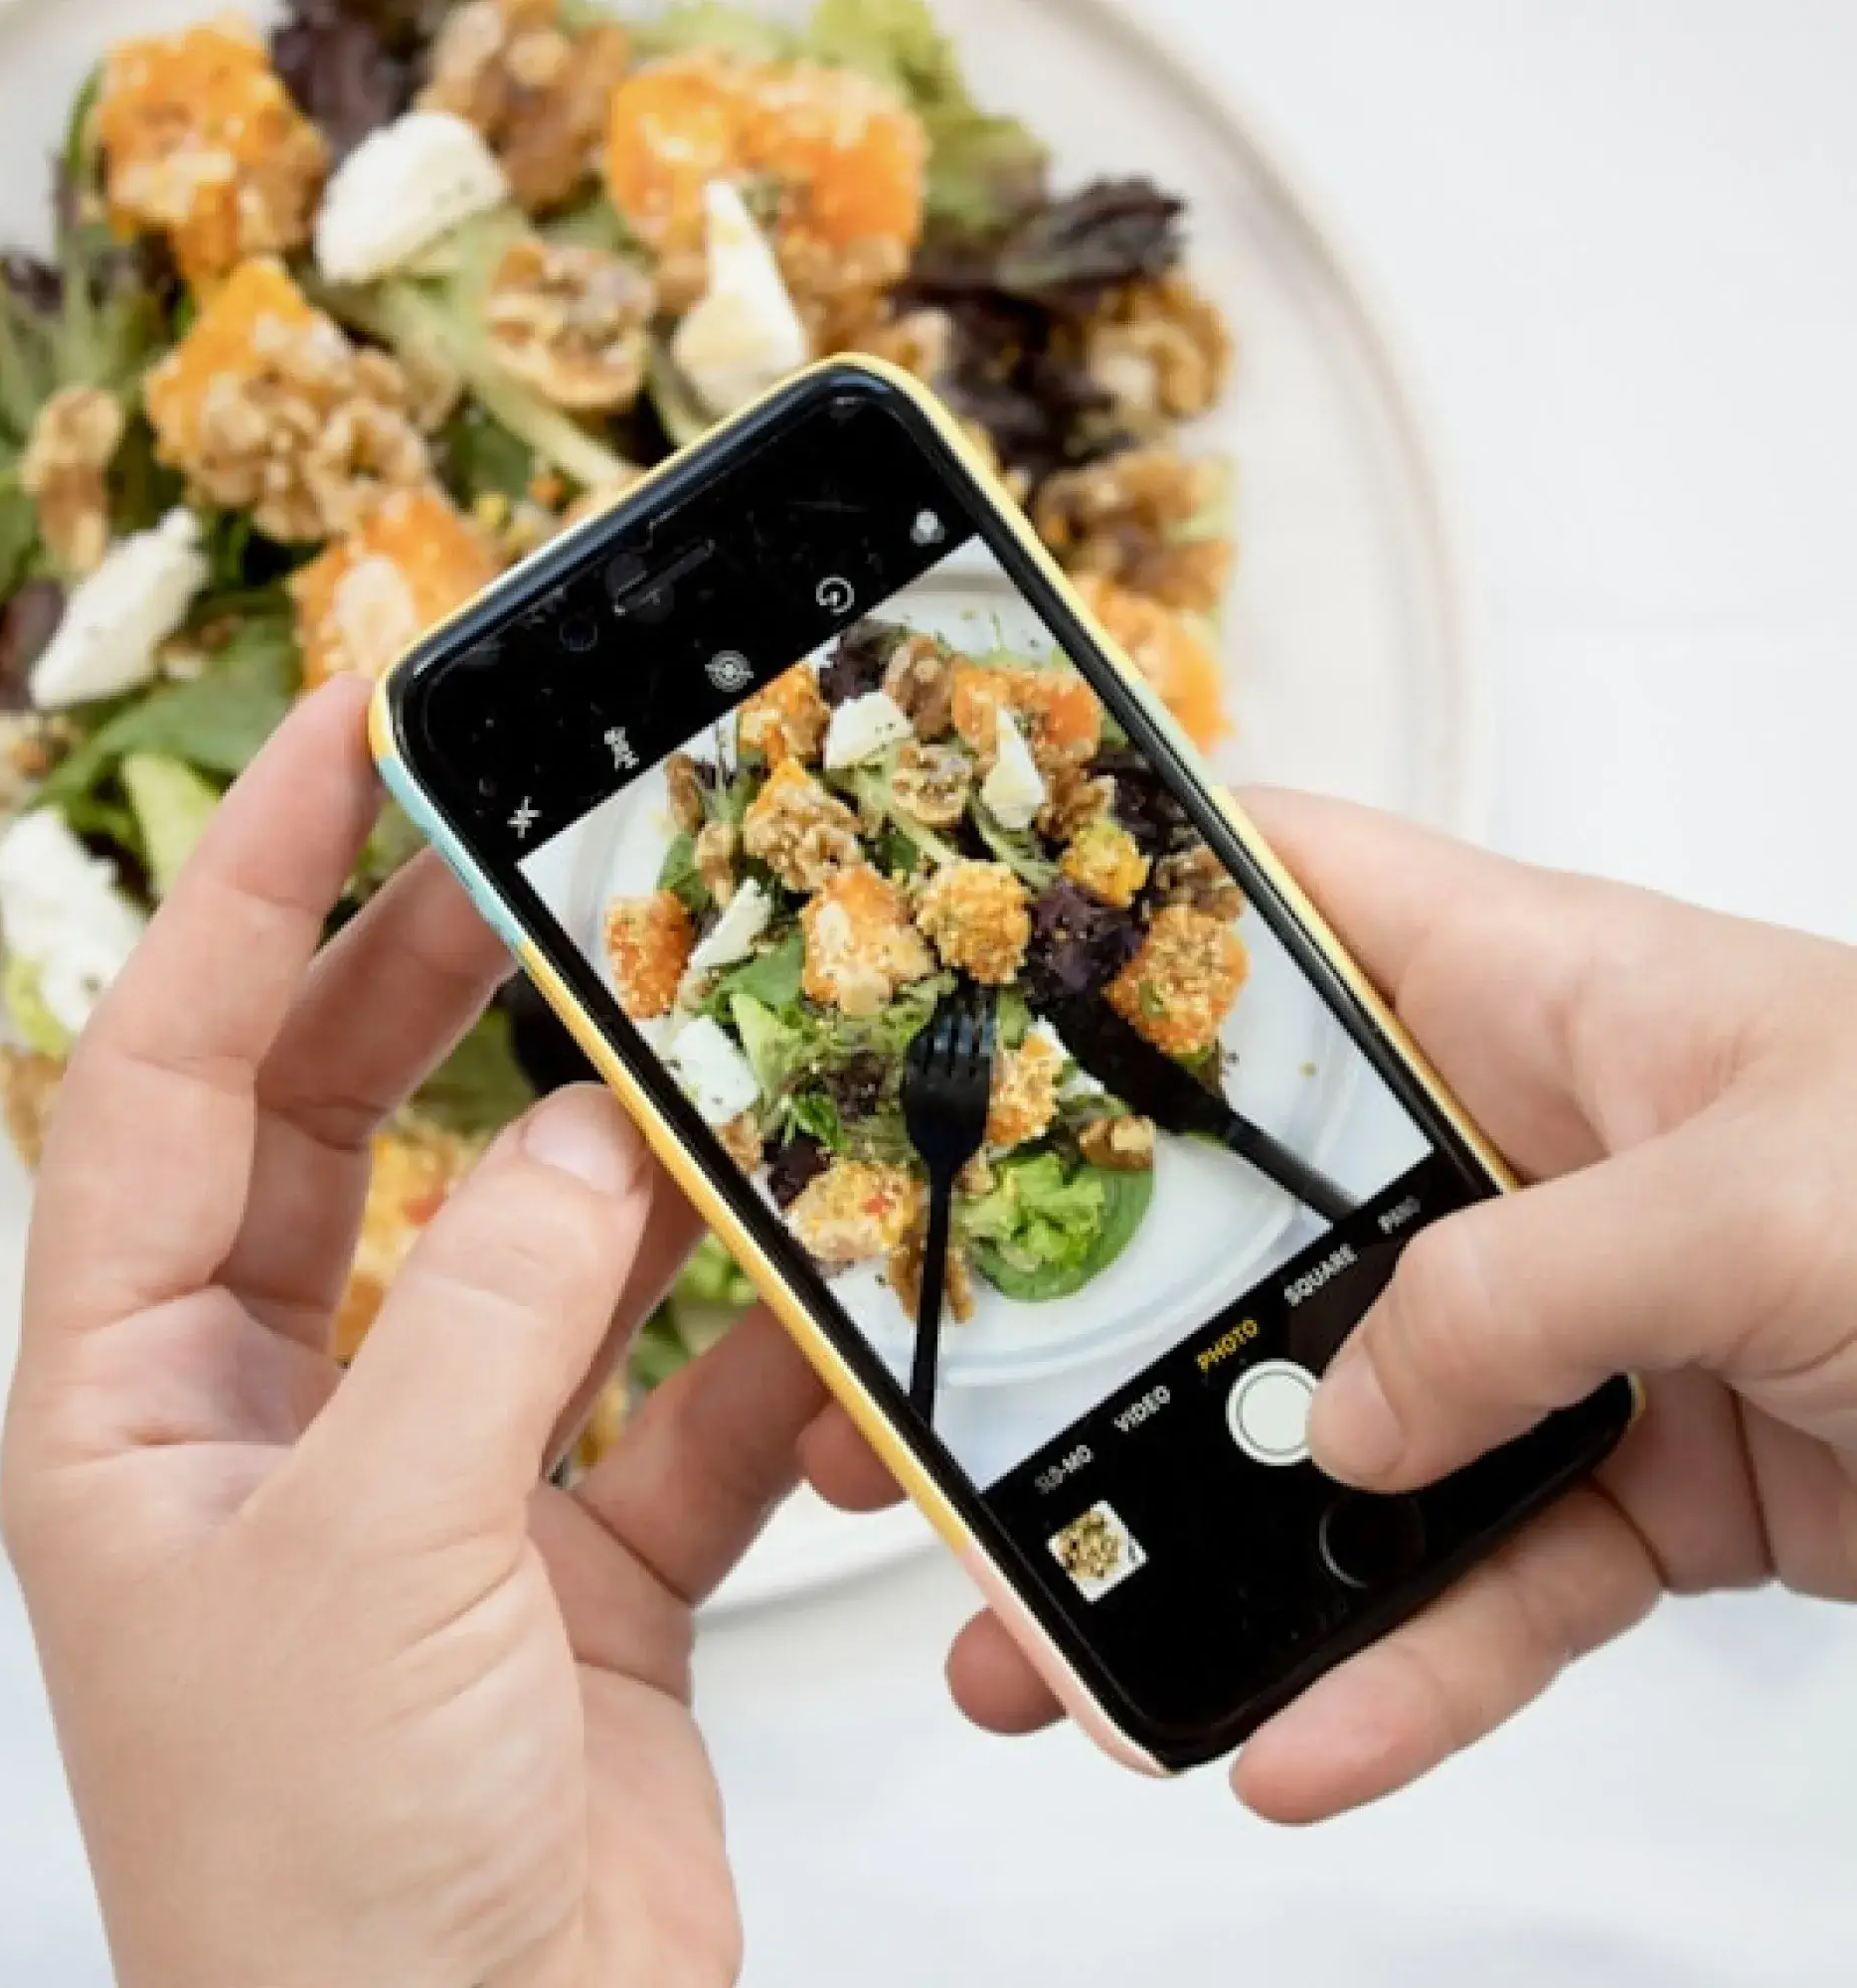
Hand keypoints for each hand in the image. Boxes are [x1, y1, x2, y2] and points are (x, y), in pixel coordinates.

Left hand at [0, 679, 830, 1987]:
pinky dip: (765, 1363)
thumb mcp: (377, 1560)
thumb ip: (491, 1318)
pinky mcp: (588, 1565)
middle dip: (440, 989)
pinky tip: (832, 1311)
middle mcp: (284, 1425)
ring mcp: (445, 1487)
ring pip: (546, 1262)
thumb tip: (586, 1138)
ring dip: (640, 1174)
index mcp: (143, 1405)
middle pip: (352, 1137)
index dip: (247, 896)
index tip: (349, 743)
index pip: (161, 1080)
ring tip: (724, 1057)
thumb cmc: (318, 1892)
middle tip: (545, 855)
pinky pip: (687, 1412)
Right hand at [798, 790, 1856, 1819]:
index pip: (1288, 900)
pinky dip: (1395, 1671)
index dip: (1127, 908)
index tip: (970, 981)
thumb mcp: (1771, 1202)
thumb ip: (1524, 1297)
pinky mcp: (1633, 1481)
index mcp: (1534, 993)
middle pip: (1256, 1222)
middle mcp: (1519, 1150)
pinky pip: (1477, 1585)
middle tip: (938, 1397)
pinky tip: (1297, 1745)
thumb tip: (1343, 1429)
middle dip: (1094, 1312)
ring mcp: (1567, 1325)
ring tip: (1063, 1648)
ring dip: (1206, 1545)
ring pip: (1340, 1434)